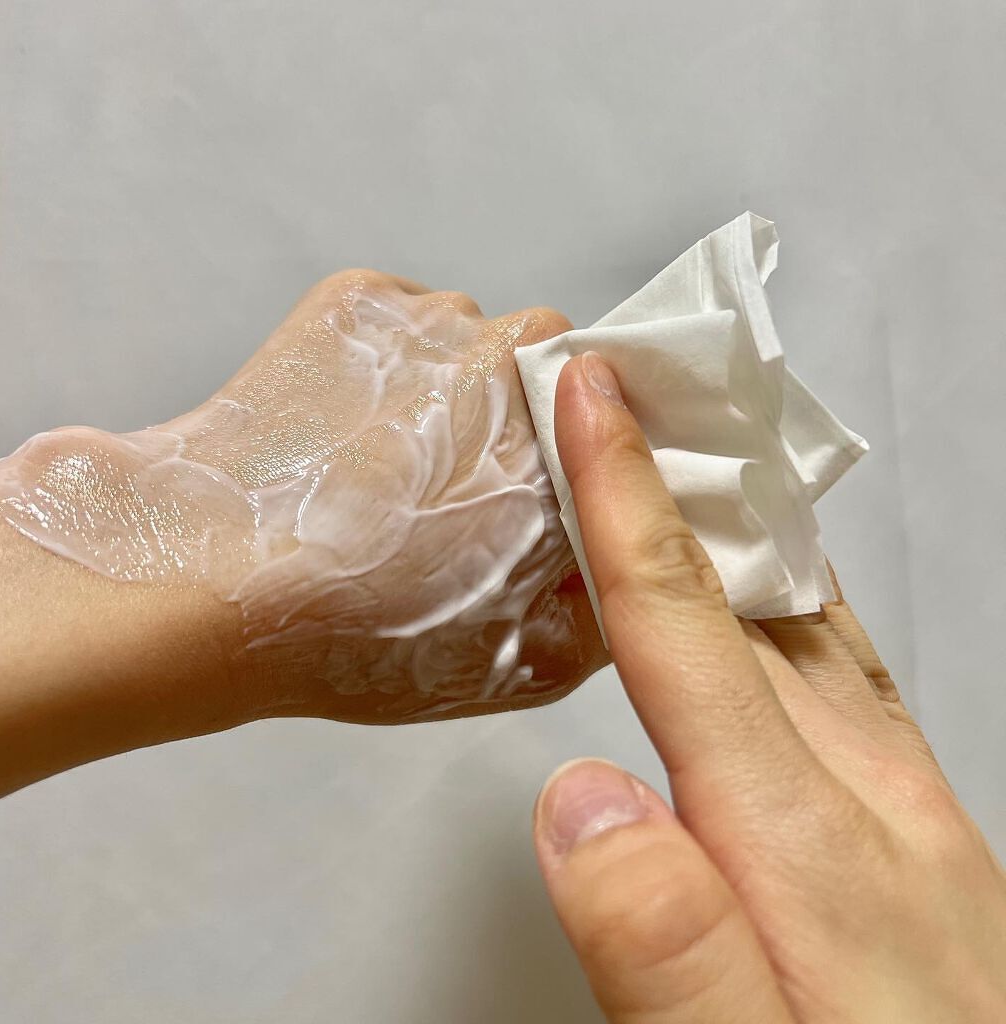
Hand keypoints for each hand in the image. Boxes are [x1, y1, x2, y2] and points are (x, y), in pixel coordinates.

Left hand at [0, 273, 605, 800]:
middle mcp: (510, 349)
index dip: (592, 457)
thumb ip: (615, 600)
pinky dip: (391, 366)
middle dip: (521, 422)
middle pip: (547, 372)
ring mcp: (427, 313)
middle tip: (463, 492)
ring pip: (472, 343)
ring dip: (452, 391)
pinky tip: (350, 432)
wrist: (209, 584)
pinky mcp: (355, 299)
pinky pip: (405, 324)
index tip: (554, 491)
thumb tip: (630, 555)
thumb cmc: (362, 628)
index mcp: (566, 435)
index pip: (621, 418)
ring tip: (392, 467)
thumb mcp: (532, 661)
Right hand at [532, 353, 1005, 1021]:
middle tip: (628, 393)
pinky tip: (772, 606)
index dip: (626, 502)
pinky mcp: (924, 843)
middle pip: (759, 596)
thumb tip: (581, 799)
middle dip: (682, 480)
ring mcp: (915, 817)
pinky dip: (790, 604)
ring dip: (740, 529)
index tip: (589, 399)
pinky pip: (844, 673)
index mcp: (813, 851)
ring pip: (813, 622)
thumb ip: (669, 947)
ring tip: (688, 463)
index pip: (688, 630)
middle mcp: (878, 806)